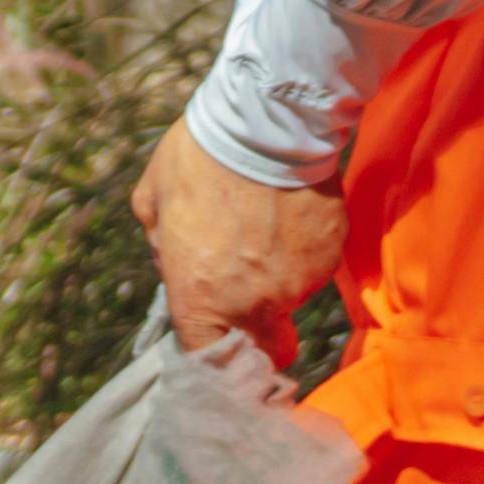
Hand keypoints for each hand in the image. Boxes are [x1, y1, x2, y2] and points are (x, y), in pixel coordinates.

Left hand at [133, 114, 345, 351]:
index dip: (216, 360)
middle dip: (265, 338)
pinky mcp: (331, 256)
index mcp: (201, 299)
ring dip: (281, 275)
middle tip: (257, 303)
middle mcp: (254, 304)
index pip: (208, 362)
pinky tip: (291, 210)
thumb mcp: (153, 200)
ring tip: (268, 223)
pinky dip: (305, 246)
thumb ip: (162, 246)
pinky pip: (317, 263)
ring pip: (294, 297)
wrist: (265, 121)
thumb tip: (174, 260)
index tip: (222, 349)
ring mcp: (299, 283)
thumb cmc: (200, 158)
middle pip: (270, 351)